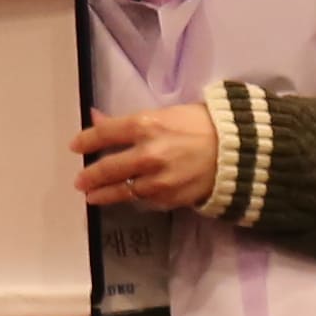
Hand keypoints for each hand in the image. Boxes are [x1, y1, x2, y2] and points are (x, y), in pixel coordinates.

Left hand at [75, 100, 223, 216]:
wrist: (238, 152)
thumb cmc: (203, 125)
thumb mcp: (166, 114)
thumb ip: (131, 122)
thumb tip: (99, 119)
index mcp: (147, 125)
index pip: (105, 133)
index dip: (86, 140)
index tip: (76, 147)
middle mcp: (148, 154)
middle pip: (108, 168)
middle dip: (90, 176)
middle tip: (80, 180)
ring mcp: (158, 180)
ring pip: (122, 191)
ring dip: (104, 194)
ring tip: (93, 196)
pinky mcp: (169, 199)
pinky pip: (144, 201)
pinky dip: (135, 198)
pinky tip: (129, 197)